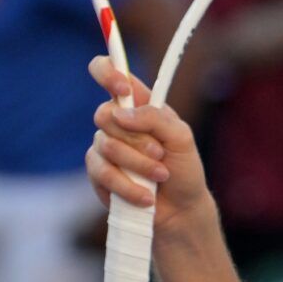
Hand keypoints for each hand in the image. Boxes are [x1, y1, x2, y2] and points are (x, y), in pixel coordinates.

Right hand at [83, 57, 212, 239]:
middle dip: (136, 138)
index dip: (109, 72)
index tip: (123, 90)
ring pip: (106, 145)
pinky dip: (128, 185)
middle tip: (160, 153)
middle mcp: (118, 122)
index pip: (110, 72)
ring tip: (160, 175)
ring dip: (138, 164)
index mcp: (139, 104)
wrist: (180, 209)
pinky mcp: (98, 172)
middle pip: (104, 113)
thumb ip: (155, 118)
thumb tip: (120, 114)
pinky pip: (102, 172)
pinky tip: (146, 195)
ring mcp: (104, 146)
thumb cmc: (184, 169)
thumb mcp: (182, 138)